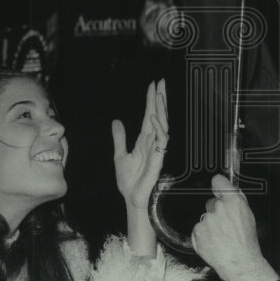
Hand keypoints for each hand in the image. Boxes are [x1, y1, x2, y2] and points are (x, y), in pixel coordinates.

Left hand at [112, 79, 168, 211]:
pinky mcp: (158, 158)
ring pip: (163, 124)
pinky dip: (159, 128)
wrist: (131, 198)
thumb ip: (119, 138)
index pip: (149, 115)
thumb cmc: (129, 181)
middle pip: (159, 115)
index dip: (151, 100)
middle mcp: (152, 142)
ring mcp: (157, 149)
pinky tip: (155, 117)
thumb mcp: (119, 155)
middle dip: (160, 99)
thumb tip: (116, 121)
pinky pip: (161, 140)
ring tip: (159, 94)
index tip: (153, 85)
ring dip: (161, 109)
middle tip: (162, 82)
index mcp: (144, 140)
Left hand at [191, 173, 277, 280]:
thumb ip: (238, 201)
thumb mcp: (248, 217)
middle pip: (212, 203)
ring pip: (205, 218)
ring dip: (210, 226)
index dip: (218, 183)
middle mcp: (219, 208)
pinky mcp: (198, 231)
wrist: (240, 263)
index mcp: (234, 202)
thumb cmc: (246, 244)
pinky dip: (204, 236)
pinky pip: (199, 230)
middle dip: (216, 212)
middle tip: (225, 226)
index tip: (216, 184)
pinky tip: (214, 242)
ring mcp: (207, 220)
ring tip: (221, 238)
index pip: (219, 181)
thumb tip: (231, 191)